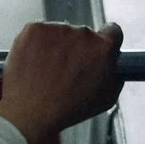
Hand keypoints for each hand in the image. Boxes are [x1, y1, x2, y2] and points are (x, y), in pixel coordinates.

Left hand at [0, 20, 123, 143]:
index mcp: (103, 47)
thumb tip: (115, 63)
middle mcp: (82, 33)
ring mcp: (56, 29)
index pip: (112, 31)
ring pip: (58, 33)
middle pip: (82, 34)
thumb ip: (115, 74)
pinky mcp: (33, 30)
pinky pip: (38, 33)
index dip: (105, 41)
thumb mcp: (106, 98)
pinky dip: (35, 45)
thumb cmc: (67, 111)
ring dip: (54, 47)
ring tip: (46, 73)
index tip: (96, 49)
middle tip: (64, 72)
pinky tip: (33, 65)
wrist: (29, 114)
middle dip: (76, 49)